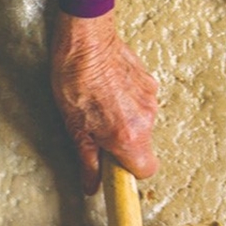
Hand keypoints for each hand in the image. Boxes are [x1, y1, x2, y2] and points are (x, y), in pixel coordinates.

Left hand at [50, 9, 158, 194]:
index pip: (145, 170)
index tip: (113, 167)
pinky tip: (108, 90)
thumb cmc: (74, 80)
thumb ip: (87, 161)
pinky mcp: (150, 82)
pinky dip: (127, 103)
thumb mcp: (74, 128)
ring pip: (142, 124)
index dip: (128, 171)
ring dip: (124, 122)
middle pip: (142, 146)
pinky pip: (141, 103)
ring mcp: (151, 99)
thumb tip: (91, 185)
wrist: (85, 39)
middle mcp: (146, 119)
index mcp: (128, 136)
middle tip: (96, 131)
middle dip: (122, 145)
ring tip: (99, 105)